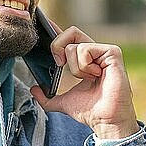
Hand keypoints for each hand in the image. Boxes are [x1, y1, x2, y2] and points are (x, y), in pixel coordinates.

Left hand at [30, 25, 139, 139]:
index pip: (70, 39)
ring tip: (89, 79)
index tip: (44, 24)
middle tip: (59, 64)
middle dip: (58, 47)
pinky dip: (84, 66)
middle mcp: (95, 52)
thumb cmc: (92, 111)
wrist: (106, 121)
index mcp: (85, 60)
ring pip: (75, 45)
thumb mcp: (64, 102)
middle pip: (71, 32)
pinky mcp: (112, 52)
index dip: (56, 30)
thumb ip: (48, 97)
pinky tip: (95, 76)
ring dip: (75, 68)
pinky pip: (86, 49)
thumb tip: (33, 90)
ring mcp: (105, 51)